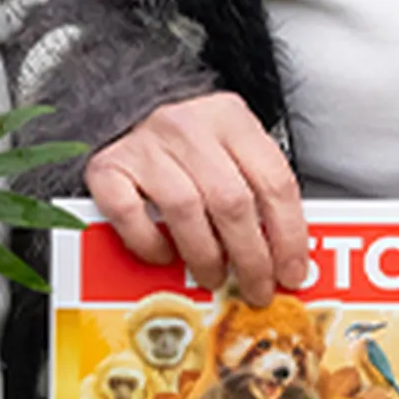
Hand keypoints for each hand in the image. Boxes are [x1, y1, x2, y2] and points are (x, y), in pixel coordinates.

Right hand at [86, 91, 308, 304]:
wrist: (127, 110)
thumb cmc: (188, 147)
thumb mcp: (232, 152)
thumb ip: (257, 194)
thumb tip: (285, 259)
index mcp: (230, 118)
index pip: (274, 180)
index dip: (289, 235)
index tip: (291, 272)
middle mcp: (187, 125)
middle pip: (232, 200)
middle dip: (251, 258)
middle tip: (256, 289)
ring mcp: (144, 144)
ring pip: (185, 209)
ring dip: (206, 256)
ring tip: (213, 277)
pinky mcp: (107, 166)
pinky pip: (130, 213)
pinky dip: (150, 243)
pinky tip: (164, 255)